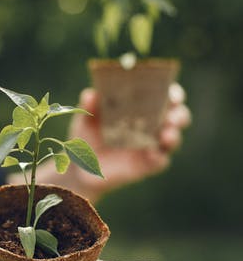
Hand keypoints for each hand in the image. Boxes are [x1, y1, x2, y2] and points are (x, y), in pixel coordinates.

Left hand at [68, 83, 190, 200]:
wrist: (81, 166)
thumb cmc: (87, 135)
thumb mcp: (85, 119)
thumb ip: (89, 106)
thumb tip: (90, 95)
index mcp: (142, 107)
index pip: (165, 96)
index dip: (173, 94)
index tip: (172, 94)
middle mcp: (152, 125)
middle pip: (177, 117)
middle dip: (179, 115)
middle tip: (171, 116)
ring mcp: (152, 146)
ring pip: (173, 139)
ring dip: (173, 135)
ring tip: (165, 135)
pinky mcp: (148, 165)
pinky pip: (160, 161)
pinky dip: (159, 157)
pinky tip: (151, 154)